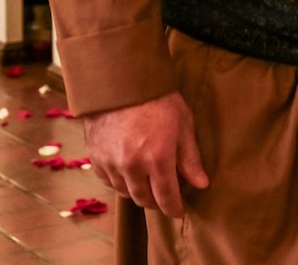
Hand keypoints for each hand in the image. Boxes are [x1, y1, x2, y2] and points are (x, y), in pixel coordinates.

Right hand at [83, 92, 208, 217]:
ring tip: (148, 185)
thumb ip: (191, 158)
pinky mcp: (96, 158)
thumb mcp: (184, 126)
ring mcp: (111, 163)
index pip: (166, 197)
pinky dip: (121, 182)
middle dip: (157, 202)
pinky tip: (129, 175)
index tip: (179, 212)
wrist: (122, 84)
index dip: (174, 208)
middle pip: (144, 199)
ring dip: (138, 193)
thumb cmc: (159, 101)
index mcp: (158, 159)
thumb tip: (201, 184)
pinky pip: (109, 181)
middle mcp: (132, 166)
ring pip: (126, 192)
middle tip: (165, 197)